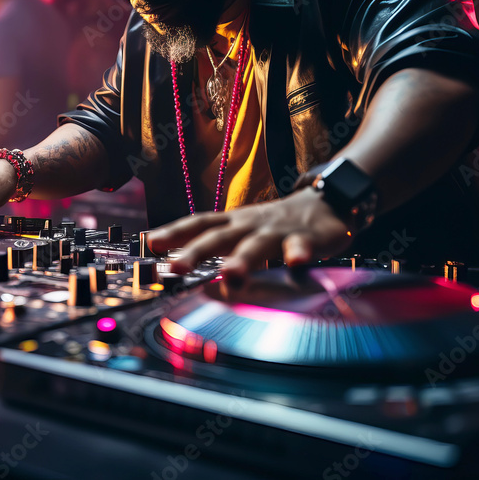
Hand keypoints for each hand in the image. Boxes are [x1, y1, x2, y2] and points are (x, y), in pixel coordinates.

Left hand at [146, 188, 352, 279]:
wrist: (326, 203)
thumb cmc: (275, 225)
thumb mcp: (241, 231)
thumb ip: (214, 248)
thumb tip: (175, 266)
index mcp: (232, 222)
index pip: (198, 223)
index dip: (175, 231)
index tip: (152, 243)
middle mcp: (250, 225)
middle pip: (219, 236)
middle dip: (196, 252)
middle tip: (175, 269)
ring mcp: (277, 231)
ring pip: (257, 245)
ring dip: (243, 259)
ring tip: (230, 277)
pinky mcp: (307, 238)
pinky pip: (302, 247)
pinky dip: (299, 255)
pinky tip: (296, 266)